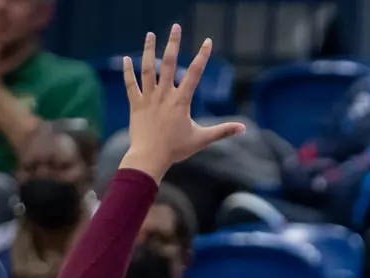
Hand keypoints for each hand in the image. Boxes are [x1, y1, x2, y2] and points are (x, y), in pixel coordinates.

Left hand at [120, 27, 245, 180]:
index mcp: (181, 101)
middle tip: (175, 27)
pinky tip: (126, 58)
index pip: (194, 73)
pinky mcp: (136, 104)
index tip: (207, 42)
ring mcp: (148, 98)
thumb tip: (243, 128)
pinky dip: (128, 71)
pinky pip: (131, 84)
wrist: (149, 158)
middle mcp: (164, 95)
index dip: (202, 56)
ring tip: (150, 34)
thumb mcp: (202, 139)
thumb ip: (223, 131)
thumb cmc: (176, 150)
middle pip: (168, 63)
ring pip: (147, 68)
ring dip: (148, 50)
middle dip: (173, 43)